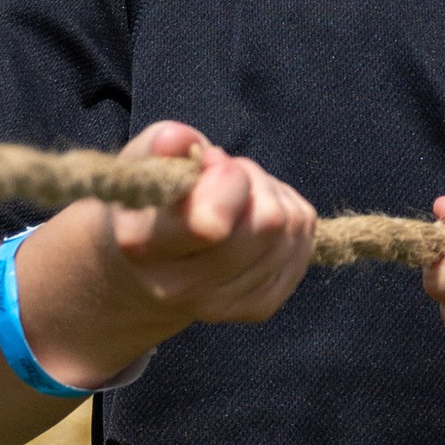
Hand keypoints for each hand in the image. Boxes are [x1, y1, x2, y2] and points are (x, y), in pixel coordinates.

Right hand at [100, 120, 316, 325]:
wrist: (147, 273)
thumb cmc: (149, 205)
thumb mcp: (140, 164)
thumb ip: (158, 145)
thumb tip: (180, 138)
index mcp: (144, 246)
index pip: (211, 224)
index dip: (228, 179)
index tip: (210, 160)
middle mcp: (183, 287)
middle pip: (268, 221)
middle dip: (253, 178)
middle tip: (224, 174)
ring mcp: (225, 304)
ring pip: (290, 226)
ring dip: (271, 195)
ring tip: (237, 197)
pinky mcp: (261, 306)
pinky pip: (304, 240)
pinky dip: (288, 215)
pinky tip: (254, 218)